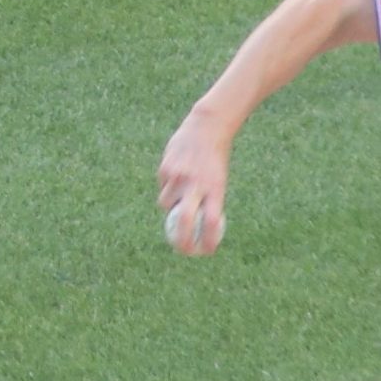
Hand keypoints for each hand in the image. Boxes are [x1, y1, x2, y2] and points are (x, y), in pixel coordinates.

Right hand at [157, 117, 231, 253]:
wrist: (206, 128)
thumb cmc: (215, 160)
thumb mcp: (218, 182)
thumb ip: (207, 204)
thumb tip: (194, 231)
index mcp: (215, 190)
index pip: (211, 223)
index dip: (207, 242)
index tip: (205, 252)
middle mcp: (196, 185)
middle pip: (183, 221)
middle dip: (180, 240)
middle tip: (181, 249)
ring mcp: (179, 176)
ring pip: (166, 204)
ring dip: (169, 205)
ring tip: (180, 188)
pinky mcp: (165, 169)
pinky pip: (162, 187)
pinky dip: (167, 187)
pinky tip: (177, 171)